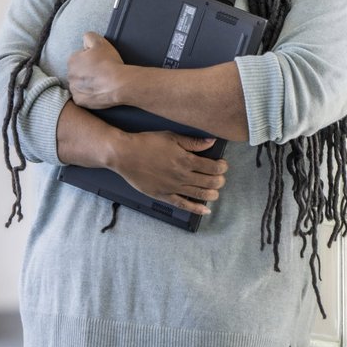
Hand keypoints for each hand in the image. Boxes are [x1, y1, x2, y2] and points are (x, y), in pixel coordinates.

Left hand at [67, 32, 127, 108]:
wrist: (119, 83)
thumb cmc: (109, 62)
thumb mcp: (100, 42)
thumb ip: (89, 36)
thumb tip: (85, 39)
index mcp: (72, 60)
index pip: (79, 57)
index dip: (90, 59)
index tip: (99, 61)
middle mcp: (69, 75)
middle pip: (78, 71)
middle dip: (86, 71)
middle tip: (101, 72)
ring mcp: (74, 89)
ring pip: (79, 84)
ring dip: (87, 83)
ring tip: (101, 82)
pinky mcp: (79, 100)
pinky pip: (82, 96)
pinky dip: (89, 95)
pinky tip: (99, 91)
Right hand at [111, 132, 226, 215]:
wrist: (124, 155)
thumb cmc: (146, 143)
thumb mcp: (171, 137)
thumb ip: (192, 142)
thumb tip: (211, 142)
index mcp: (186, 160)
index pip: (213, 167)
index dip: (222, 167)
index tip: (222, 164)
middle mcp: (183, 176)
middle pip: (211, 182)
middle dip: (220, 180)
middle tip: (219, 177)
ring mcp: (174, 188)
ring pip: (201, 195)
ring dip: (213, 194)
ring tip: (214, 190)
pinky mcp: (164, 196)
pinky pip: (184, 206)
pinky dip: (196, 209)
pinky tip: (205, 210)